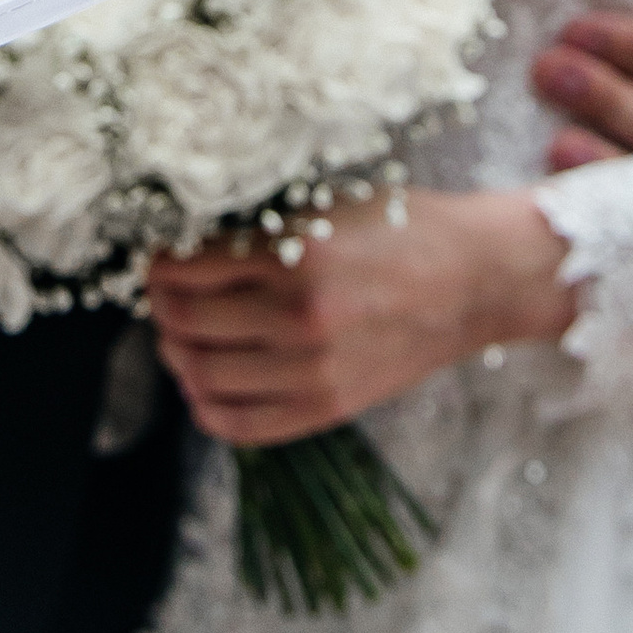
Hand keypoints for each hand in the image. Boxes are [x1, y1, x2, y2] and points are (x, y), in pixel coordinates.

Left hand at [145, 188, 572, 446]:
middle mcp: (299, 320)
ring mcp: (313, 373)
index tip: (159, 258)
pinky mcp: (327, 409)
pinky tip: (203, 380)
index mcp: (297, 256)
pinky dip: (206, 404)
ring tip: (180, 335)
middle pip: (187, 325)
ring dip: (177, 353)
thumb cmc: (401, 230)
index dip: (161, 265)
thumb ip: (260, 233)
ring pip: (204, 375)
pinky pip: (240, 425)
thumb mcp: (325, 208)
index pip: (190, 271)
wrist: (473, 281)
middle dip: (162, 308)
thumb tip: (188, 252)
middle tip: (163, 294)